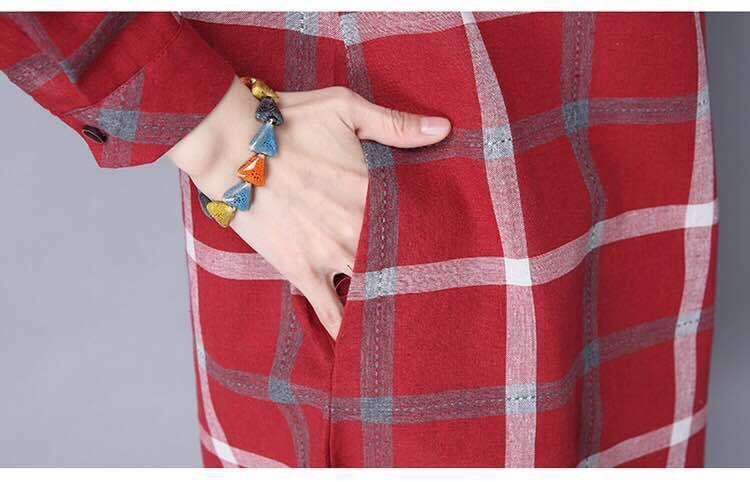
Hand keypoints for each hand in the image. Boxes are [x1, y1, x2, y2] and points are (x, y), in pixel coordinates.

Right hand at [168, 77, 450, 338]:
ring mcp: (330, 255)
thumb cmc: (288, 122)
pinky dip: (347, 331)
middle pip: (402, 262)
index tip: (455, 249)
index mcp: (373, 191)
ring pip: (373, 292)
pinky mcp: (301, 272)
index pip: (419, 223)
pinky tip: (363, 349)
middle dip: (420, 276)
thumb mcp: (345, 108)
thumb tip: (445, 129)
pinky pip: (330, 313)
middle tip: (443, 293)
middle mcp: (358, 229)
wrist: (232, 146)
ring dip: (390, 306)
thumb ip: (396, 124)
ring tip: (411, 325)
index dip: (438, 237)